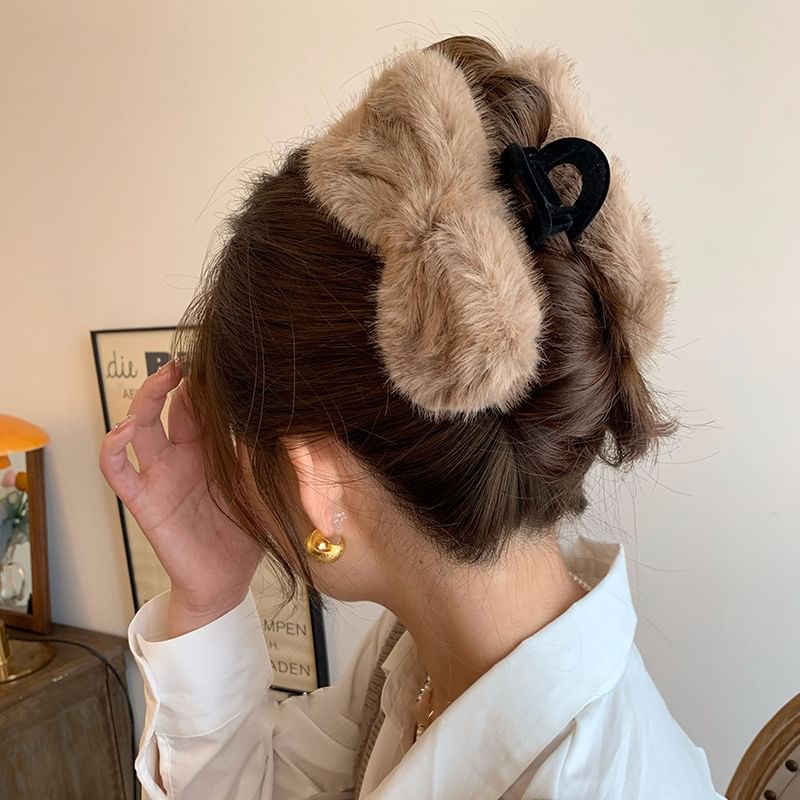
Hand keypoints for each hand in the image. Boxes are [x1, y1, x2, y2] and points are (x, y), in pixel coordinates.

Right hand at [98, 359, 262, 633]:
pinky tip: (123, 431)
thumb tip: (291, 416)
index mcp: (211, 448)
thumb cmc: (249, 530)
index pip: (201, 404)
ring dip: (146, 400)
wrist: (229, 580)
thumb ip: (270, 451)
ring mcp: (160, 475)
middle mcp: (182, 455)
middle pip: (169, 406)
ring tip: (162, 379)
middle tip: (187, 359)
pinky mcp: (145, 501)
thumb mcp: (266, 483)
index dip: (204, 381)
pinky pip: (119, 471)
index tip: (218, 356)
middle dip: (175, 380)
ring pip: (140, 427)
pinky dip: (113, 449)